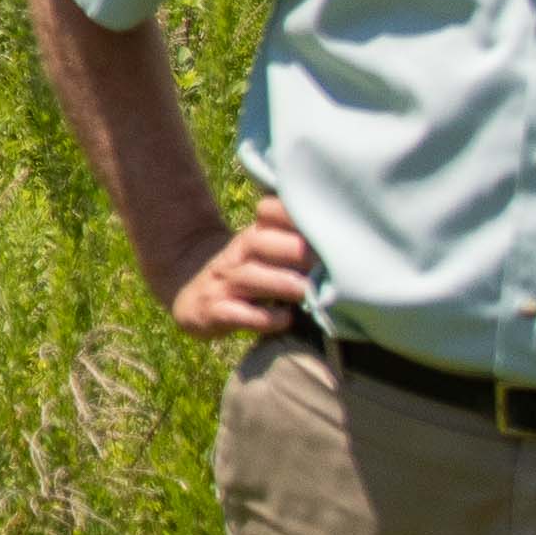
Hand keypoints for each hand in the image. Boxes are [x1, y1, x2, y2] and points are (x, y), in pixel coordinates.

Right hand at [160, 184, 315, 337]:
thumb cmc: (246, 275)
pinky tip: (285, 319)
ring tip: (307, 291)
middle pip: (259, 244)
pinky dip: (263, 318)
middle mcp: (235, 256)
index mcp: (251, 237)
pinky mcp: (214, 311)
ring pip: (250, 278)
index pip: (268, 215)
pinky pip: (238, 314)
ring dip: (281, 283)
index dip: (291, 216)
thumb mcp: (260, 253)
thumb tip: (345, 244)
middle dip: (293, 251)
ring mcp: (223, 284)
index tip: (324, 223)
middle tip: (324, 262)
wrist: (190, 295)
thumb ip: (293, 244)